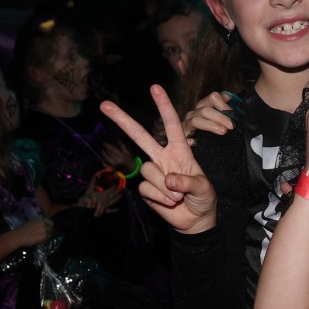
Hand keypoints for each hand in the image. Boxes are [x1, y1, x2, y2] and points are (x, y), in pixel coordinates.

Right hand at [13, 217, 53, 246]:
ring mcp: (45, 230)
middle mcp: (44, 223)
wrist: (18, 236)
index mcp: (40, 219)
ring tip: (41, 238)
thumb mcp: (31, 223)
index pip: (50, 222)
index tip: (48, 229)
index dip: (49, 226)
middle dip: (49, 231)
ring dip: (47, 236)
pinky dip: (45, 240)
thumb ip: (39, 223)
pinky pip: (47, 239)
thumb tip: (44, 226)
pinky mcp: (45, 236)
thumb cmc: (22, 230)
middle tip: (45, 235)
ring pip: (50, 234)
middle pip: (51, 228)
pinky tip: (39, 241)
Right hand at [78, 181, 122, 216]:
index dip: (113, 186)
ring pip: (113, 201)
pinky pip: (110, 210)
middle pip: (113, 195)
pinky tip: (118, 209)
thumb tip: (95, 176)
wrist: (84, 211)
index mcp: (103, 195)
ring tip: (121, 195)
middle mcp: (106, 200)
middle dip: (118, 191)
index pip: (110, 190)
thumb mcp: (88, 191)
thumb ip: (92, 183)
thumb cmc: (86, 201)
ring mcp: (105, 206)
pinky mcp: (104, 211)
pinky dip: (114, 210)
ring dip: (117, 198)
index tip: (116, 183)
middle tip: (123, 187)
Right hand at [100, 85, 217, 233]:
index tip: (155, 88)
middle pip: (141, 136)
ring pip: (148, 171)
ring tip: (177, 197)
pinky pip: (146, 189)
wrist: (196, 221)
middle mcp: (164, 158)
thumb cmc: (203, 199)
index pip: (172, 125)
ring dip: (164, 188)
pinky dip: (159, 197)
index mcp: (181, 151)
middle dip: (123, 121)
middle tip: (105, 105)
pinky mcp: (146, 190)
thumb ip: (188, 182)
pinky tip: (169, 202)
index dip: (164, 107)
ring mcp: (154, 173)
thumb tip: (169, 179)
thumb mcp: (203, 188)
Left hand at [101, 141, 134, 172]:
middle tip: (103, 147)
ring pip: (106, 159)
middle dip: (105, 150)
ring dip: (103, 155)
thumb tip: (118, 140)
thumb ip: (123, 147)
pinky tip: (103, 160)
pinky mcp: (113, 170)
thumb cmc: (130, 161)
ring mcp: (114, 166)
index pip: (113, 149)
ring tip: (102, 152)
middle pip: (109, 154)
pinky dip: (103, 162)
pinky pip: (106, 165)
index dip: (107, 146)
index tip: (103, 143)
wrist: (132, 171)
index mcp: (122, 156)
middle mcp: (117, 161)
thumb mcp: (128, 153)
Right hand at [182, 91, 236, 140]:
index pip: (212, 98)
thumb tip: (227, 97)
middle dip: (219, 117)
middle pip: (205, 110)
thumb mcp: (223, 120)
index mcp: (204, 107)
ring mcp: (187, 125)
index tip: (232, 112)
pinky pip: (184, 137)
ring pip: (196, 121)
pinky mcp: (183, 137)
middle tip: (231, 125)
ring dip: (210, 125)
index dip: (223, 104)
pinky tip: (194, 142)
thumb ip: (225, 109)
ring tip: (223, 131)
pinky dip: (188, 139)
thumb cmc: (216, 131)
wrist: (203, 150)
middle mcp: (194, 114)